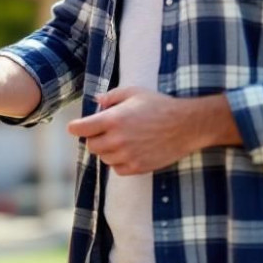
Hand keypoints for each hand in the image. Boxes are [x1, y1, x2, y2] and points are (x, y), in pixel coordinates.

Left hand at [66, 87, 238, 175]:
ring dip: (107, 150)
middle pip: (91, 146)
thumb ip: (111, 96)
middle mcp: (117, 139)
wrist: (185, 125)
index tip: (76, 127)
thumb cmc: (159, 105)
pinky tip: (129, 151)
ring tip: (122, 140)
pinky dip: (118, 162)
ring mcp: (127, 155)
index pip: (81, 129)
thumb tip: (96, 102)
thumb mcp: (134, 93)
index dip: (76, 127)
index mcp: (113, 119)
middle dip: (94, 138)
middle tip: (106, 131)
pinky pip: (117, 169)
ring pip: (103, 158)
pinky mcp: (138, 167)